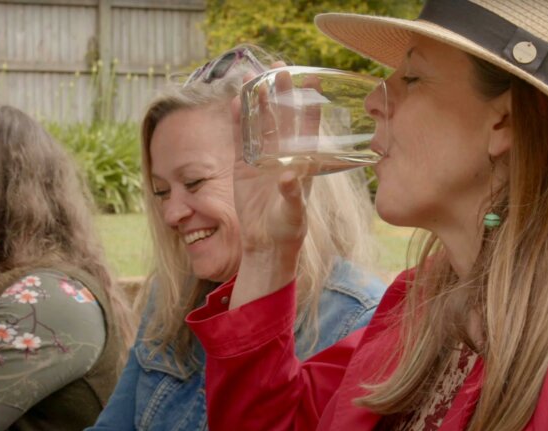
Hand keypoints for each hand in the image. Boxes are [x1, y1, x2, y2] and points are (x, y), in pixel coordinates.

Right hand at [231, 62, 314, 261]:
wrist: (265, 244)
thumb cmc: (288, 230)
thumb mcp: (294, 213)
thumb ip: (292, 194)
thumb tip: (289, 175)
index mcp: (302, 162)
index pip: (308, 127)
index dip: (309, 104)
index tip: (312, 80)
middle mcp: (283, 156)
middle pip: (282, 118)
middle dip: (282, 93)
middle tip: (280, 68)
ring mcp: (261, 160)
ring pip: (259, 124)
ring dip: (258, 102)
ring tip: (255, 77)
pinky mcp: (242, 168)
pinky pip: (239, 140)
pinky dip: (237, 121)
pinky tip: (235, 102)